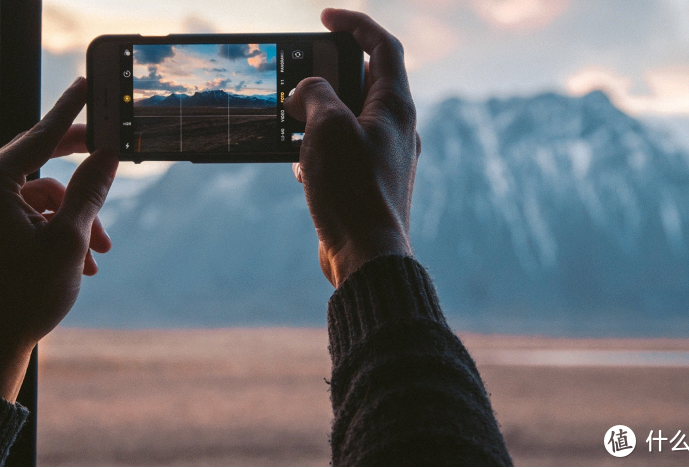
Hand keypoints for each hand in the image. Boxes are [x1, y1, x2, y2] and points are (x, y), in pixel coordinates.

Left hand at [0, 78, 117, 401]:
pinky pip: (31, 216)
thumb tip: (108, 154)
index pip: (38, 136)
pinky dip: (60, 233)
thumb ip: (91, 190)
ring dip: (77, 220)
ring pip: (43, 197)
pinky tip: (83, 263)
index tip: (87, 86)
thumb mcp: (70, 238)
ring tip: (99, 254)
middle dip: (83, 182)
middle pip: (41, 165)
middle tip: (112, 162)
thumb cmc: (25, 294)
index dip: (69, 112)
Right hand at [285, 9, 419, 286]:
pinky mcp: (368, 184)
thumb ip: (315, 95)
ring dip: (319, 116)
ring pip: (349, 120)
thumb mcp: (327, 128)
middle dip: (328, 76)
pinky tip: (301, 166)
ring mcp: (384, 158)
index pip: (382, 47)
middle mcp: (396, 129)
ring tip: (293, 123)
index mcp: (396, 107)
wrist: (367, 256)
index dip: (355, 24)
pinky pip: (343, 153)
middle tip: (299, 77)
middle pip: (364, 82)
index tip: (324, 18)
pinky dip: (320, 150)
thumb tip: (306, 93)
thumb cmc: (353, 190)